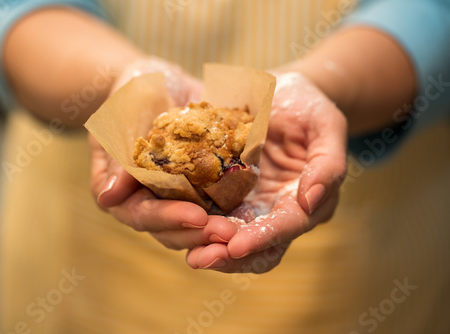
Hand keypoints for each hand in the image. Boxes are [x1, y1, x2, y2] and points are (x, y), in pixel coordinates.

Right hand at [90, 58, 236, 250]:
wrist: (161, 84)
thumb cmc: (133, 97)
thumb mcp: (124, 119)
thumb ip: (117, 156)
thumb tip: (108, 197)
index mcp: (121, 193)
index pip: (141, 214)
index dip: (168, 218)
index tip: (197, 217)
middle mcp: (147, 202)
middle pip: (170, 230)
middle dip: (197, 234)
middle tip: (227, 234)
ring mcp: (175, 200)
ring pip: (192, 228)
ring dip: (215, 232)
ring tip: (240, 232)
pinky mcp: (200, 191)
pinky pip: (214, 208)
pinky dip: (229, 216)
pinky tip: (249, 220)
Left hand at [186, 72, 347, 272]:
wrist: (279, 93)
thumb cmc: (307, 105)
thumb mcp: (325, 124)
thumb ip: (327, 163)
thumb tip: (310, 202)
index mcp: (307, 198)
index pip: (288, 225)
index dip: (263, 237)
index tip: (235, 246)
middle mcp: (279, 209)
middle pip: (260, 247)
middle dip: (232, 256)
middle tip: (201, 259)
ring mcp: (252, 204)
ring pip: (235, 240)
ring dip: (212, 249)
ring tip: (191, 256)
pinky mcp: (229, 194)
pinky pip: (213, 216)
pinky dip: (199, 227)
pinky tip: (178, 227)